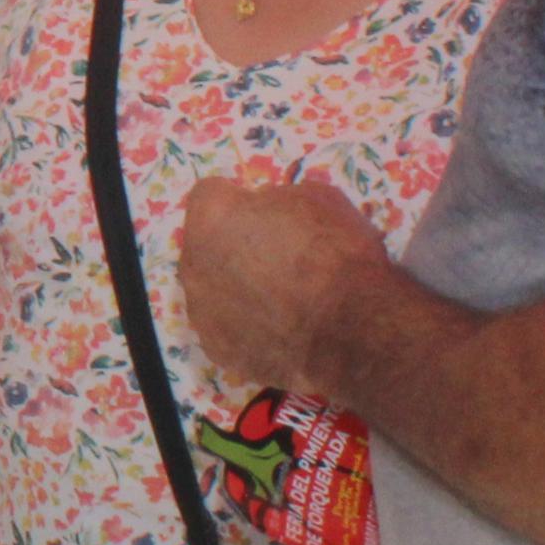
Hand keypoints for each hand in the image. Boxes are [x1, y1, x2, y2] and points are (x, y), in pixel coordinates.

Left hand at [180, 177, 389, 387]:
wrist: (351, 333)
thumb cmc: (337, 255)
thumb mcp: (318, 198)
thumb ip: (277, 200)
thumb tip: (268, 211)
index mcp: (211, 217)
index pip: (210, 195)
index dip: (240, 201)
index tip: (265, 214)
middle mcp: (193, 263)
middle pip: (207, 246)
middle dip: (234, 247)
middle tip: (278, 259)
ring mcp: (201, 311)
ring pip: (213, 290)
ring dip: (237, 289)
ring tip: (283, 302)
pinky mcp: (216, 349)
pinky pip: (227, 329)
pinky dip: (247, 328)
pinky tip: (281, 331)